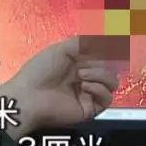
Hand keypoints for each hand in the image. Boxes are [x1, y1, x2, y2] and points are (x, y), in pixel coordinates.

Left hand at [0, 36, 119, 131]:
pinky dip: (99, 88)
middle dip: (102, 61)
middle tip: (88, 62)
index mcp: (78, 63)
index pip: (103, 55)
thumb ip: (83, 42)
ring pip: (112, 82)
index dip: (109, 49)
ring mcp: (89, 93)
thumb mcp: (61, 50)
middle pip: (111, 67)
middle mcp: (85, 77)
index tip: (115, 42)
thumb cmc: (40, 71)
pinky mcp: (91, 108)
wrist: (30, 96)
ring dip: (100, 74)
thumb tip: (103, 37)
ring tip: (82, 75)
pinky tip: (84, 86)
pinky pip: (107, 97)